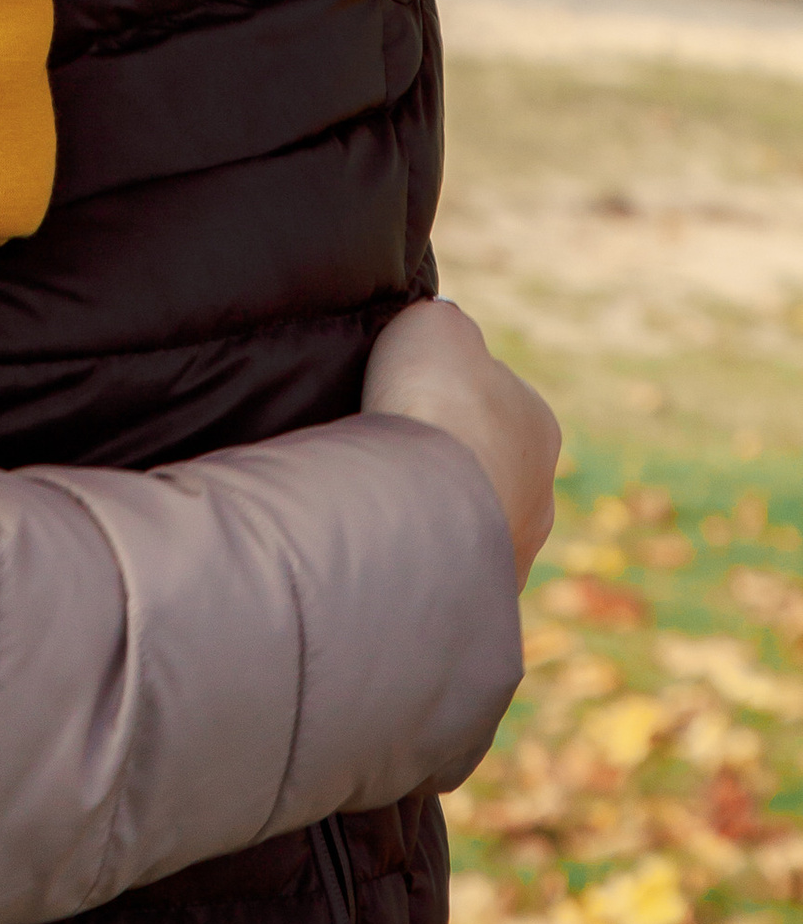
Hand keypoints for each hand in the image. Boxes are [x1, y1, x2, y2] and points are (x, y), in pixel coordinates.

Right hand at [362, 297, 558, 583]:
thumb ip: (445, 327)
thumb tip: (443, 334)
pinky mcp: (480, 598)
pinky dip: (420, 553)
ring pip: (469, 521)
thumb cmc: (432, 399)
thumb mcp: (434, 325)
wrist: (425, 494)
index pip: (492, 400)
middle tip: (394, 453)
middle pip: (486, 465)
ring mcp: (513, 552)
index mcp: (538, 423)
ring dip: (434, 510)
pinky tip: (388, 542)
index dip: (446, 393)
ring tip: (385, 501)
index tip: (407, 395)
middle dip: (447, 460)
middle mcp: (538, 491)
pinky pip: (445, 566)